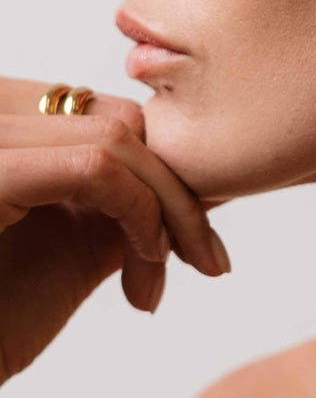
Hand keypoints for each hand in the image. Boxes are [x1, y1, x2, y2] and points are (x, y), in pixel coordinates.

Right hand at [0, 77, 230, 384]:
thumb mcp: (71, 252)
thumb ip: (130, 208)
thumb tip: (213, 182)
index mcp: (5, 125)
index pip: (109, 117)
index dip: (166, 175)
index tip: (194, 246)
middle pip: (121, 120)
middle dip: (178, 193)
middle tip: (206, 262)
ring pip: (119, 138)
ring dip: (169, 213)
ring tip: (163, 280)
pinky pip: (97, 166)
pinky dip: (143, 215)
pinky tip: (145, 271)